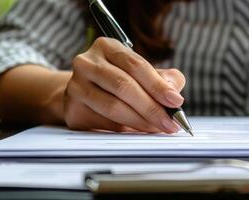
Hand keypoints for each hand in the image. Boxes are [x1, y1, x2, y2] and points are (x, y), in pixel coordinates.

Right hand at [64, 37, 185, 132]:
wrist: (84, 93)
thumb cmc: (120, 80)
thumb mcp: (144, 73)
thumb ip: (165, 79)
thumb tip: (174, 92)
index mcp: (107, 47)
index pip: (136, 65)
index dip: (158, 85)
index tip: (176, 102)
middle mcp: (86, 62)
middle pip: (123, 86)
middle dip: (151, 107)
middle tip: (170, 122)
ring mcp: (75, 86)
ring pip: (112, 107)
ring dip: (140, 121)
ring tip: (157, 128)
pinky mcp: (72, 109)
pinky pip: (103, 122)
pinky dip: (125, 129)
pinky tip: (138, 130)